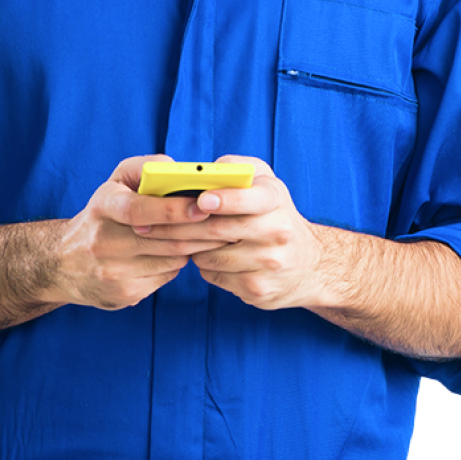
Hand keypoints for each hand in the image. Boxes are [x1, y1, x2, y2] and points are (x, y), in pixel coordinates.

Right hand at [45, 155, 226, 310]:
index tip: (201, 206)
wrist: (65, 263)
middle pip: (164, 239)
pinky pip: (165, 277)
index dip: (173, 209)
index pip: (140, 209)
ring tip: (213, 236)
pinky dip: (178, 264)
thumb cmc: (102, 215)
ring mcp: (113, 272)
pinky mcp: (124, 294)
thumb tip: (176, 169)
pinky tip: (182, 253)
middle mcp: (104, 242)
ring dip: (195, 247)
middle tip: (226, 223)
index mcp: (103, 207)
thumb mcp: (113, 184)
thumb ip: (143, 168)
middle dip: (200, 231)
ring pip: (171, 259)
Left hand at [137, 155, 343, 309]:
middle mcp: (277, 232)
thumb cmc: (276, 215)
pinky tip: (206, 256)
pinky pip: (215, 276)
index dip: (225, 200)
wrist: (310, 265)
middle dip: (180, 226)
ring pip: (211, 256)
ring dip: (189, 247)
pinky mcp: (259, 291)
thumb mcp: (268, 184)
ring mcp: (269, 265)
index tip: (201, 200)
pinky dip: (204, 265)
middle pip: (218, 230)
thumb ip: (239, 168)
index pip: (250, 198)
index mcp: (276, 200)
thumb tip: (207, 169)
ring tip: (179, 238)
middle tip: (150, 223)